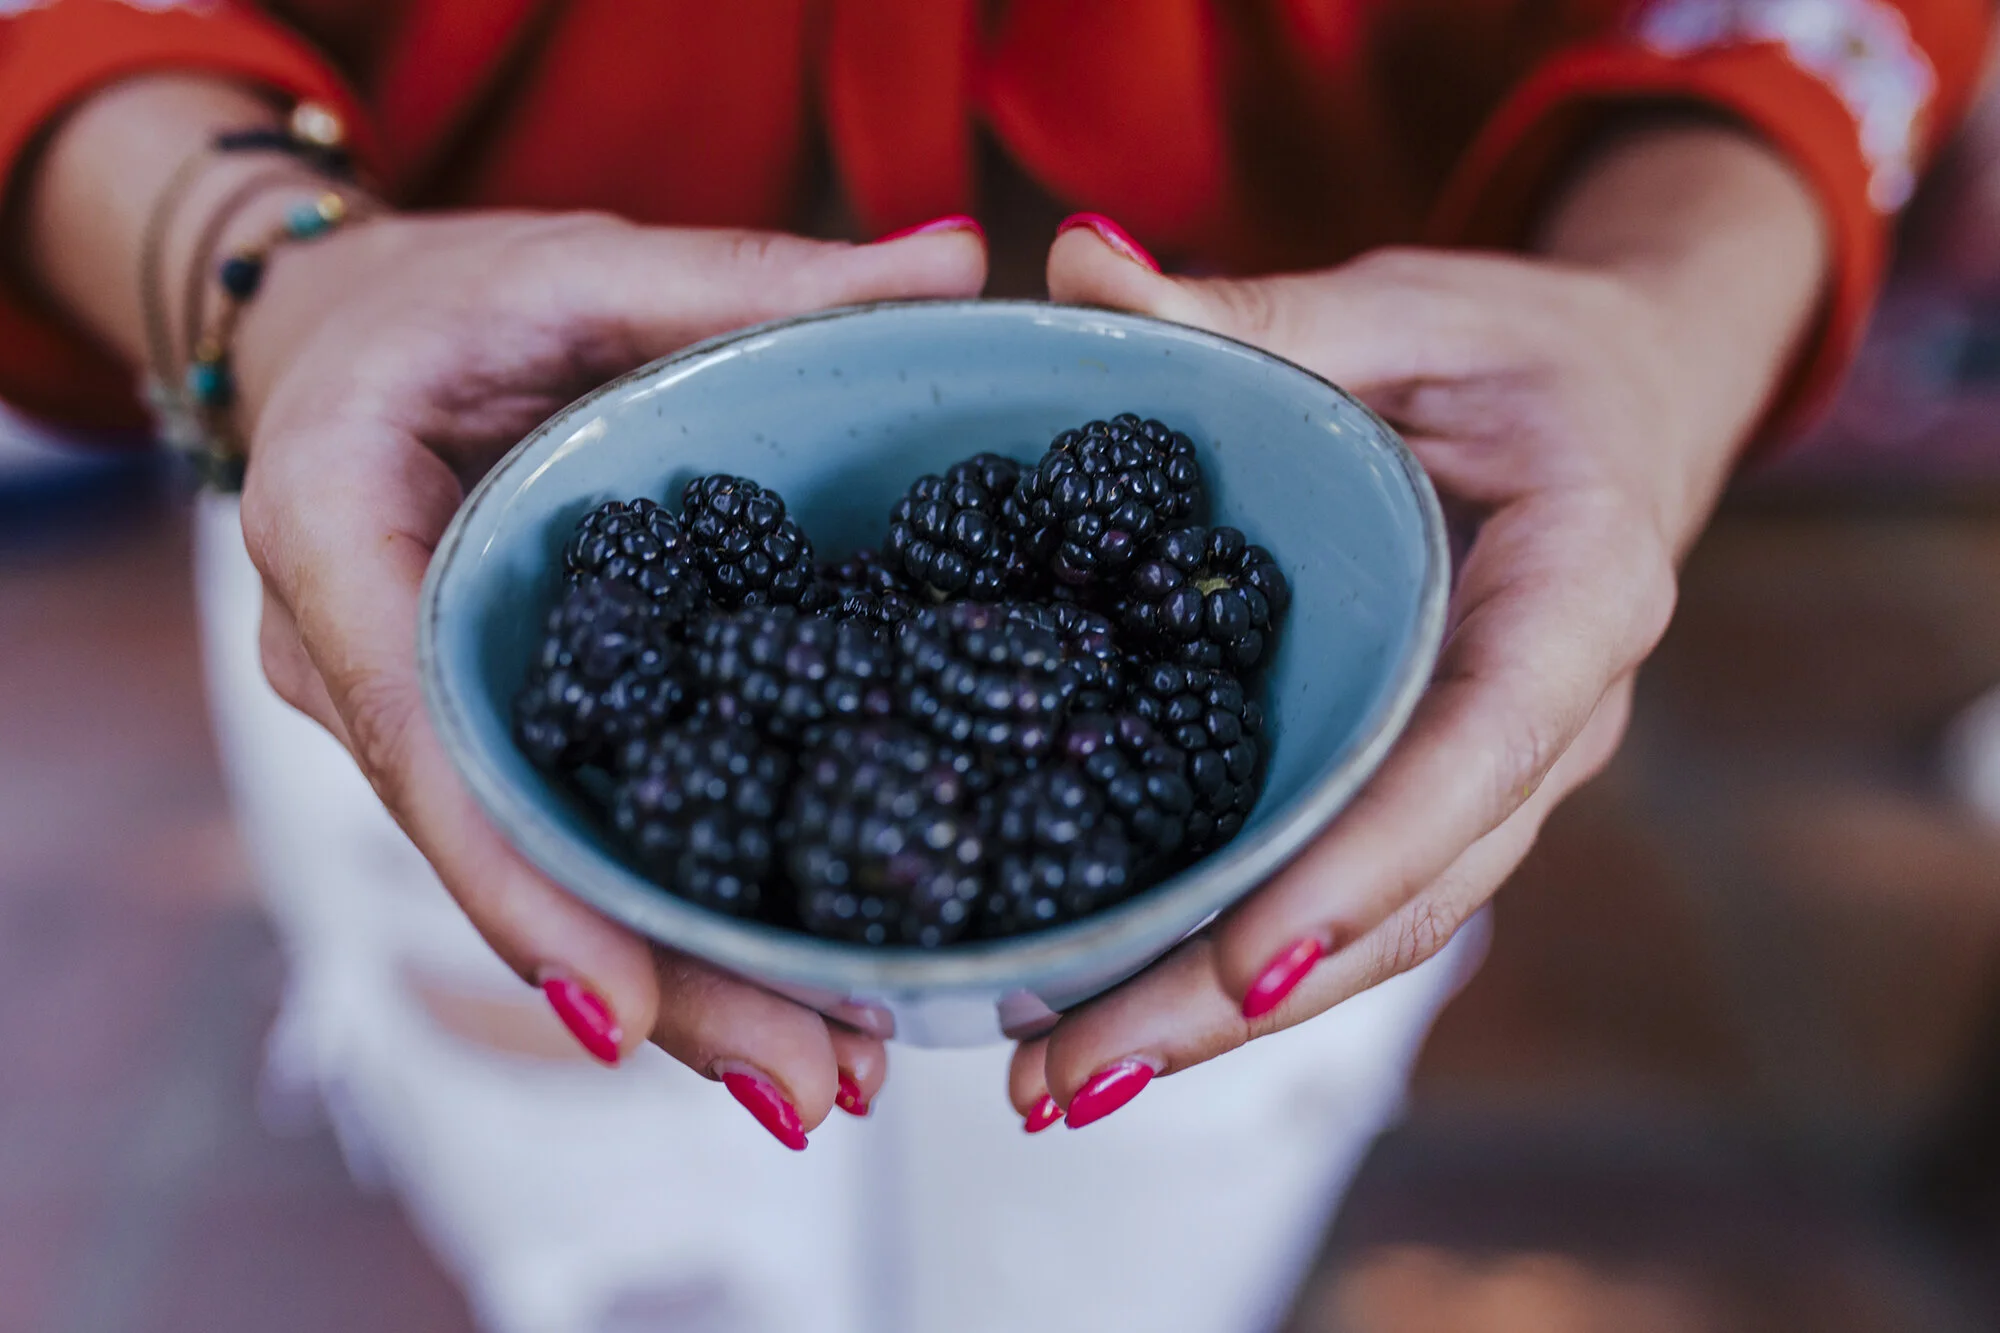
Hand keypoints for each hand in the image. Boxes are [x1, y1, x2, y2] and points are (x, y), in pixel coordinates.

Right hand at [235, 208, 985, 1140]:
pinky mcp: (496, 738)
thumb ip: (749, 279)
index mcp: (345, 547)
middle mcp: (372, 670)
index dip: (527, 886)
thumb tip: (953, 260)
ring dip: (681, 988)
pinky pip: (575, 840)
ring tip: (833, 1067)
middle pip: (510, 859)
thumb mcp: (576, 269)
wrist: (334, 349)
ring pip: (547, 880)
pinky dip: (670, 919)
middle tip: (813, 1080)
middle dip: (656, 988)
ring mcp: (428, 724)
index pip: (427, 743)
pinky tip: (790, 982)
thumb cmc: (439, 305)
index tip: (632, 1008)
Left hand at [1012, 195, 1806, 1127]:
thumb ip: (1251, 312)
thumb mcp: (1404, 306)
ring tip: (1057, 1080)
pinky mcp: (1429, 791)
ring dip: (1217, 1017)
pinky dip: (1239, 960)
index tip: (1240, 962)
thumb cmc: (1521, 351)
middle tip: (1064, 1079)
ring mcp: (1489, 777)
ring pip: (1370, 932)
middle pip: (1399, 896)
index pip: (1473, 755)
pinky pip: (1344, 895)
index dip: (1363, 867)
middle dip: (1233, 998)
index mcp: (1574, 596)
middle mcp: (1546, 722)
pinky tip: (1115, 1006)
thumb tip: (1067, 265)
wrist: (1616, 407)